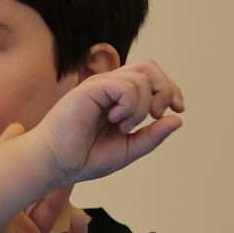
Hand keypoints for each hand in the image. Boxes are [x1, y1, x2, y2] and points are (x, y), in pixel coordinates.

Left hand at [0, 123, 90, 232]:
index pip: (17, 184)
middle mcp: (16, 227)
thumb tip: (12, 129)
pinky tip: (83, 219)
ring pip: (55, 219)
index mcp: (0, 214)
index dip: (30, 165)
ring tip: (78, 177)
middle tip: (67, 154)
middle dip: (52, 177)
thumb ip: (5, 172)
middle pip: (38, 198)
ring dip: (66, 202)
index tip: (42, 142)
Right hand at [32, 61, 184, 185]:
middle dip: (164, 90)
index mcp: (118, 97)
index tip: (178, 109)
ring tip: (124, 126)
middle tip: (155, 116)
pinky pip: (125, 86)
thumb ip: (152, 136)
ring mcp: (99, 86)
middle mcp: (109, 86)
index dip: (170, 89)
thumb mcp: (129, 149)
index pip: (151, 76)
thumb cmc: (84, 157)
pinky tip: (116, 120)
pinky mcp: (90, 89)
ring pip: (140, 78)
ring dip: (142, 107)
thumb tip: (177, 120)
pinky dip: (129, 105)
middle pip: (149, 68)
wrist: (55, 164)